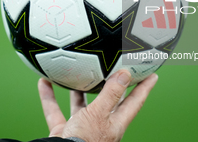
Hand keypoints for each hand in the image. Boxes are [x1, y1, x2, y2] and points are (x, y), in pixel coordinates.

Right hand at [38, 70, 157, 141]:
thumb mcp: (99, 114)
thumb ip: (111, 94)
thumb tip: (125, 74)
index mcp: (115, 122)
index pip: (135, 101)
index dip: (144, 88)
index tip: (153, 74)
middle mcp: (101, 124)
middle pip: (109, 100)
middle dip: (111, 85)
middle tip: (114, 68)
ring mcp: (82, 127)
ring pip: (81, 104)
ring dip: (77, 90)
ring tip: (76, 73)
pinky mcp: (64, 130)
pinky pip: (55, 110)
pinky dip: (49, 97)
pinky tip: (44, 83)